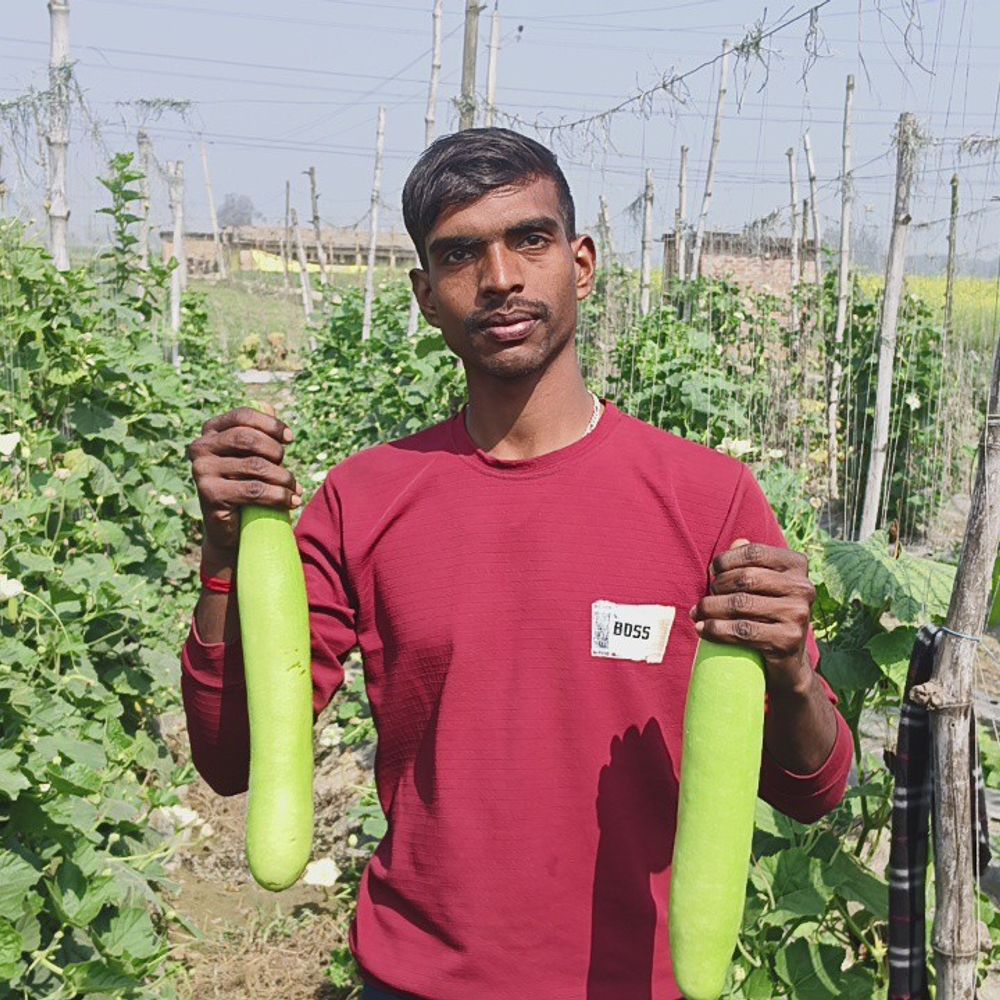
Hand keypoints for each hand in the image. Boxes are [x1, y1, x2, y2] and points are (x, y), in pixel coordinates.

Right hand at [187, 406, 302, 554]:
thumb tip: (268, 404)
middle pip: (248, 439)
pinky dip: (279, 496)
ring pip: (256, 466)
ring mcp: (201, 470)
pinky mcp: (209, 494)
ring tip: (294, 490)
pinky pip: (254, 490)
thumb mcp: (254, 457)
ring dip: (284, 479)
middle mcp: (200, 447)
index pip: (243, 416)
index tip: (290, 439)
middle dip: (276, 453)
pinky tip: (291, 502)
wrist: (231, 529)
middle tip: (288, 471)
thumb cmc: (247, 487)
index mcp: (211, 431)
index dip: (270, 424)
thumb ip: (260, 432)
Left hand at [688, 538, 816, 694]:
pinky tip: (703, 630)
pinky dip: (716, 630)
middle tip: (705, 600)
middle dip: (717, 587)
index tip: (712, 572)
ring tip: (697, 614)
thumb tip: (736, 540)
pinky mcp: (788, 640)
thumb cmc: (769, 616)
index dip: (726, 560)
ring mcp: (798, 614)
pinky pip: (742, 630)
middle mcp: (803, 587)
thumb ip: (751, 563)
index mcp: (798, 566)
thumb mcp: (764, 586)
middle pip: (744, 578)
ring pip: (739, 604)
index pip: (754, 553)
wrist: (789, 663)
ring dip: (710, 609)